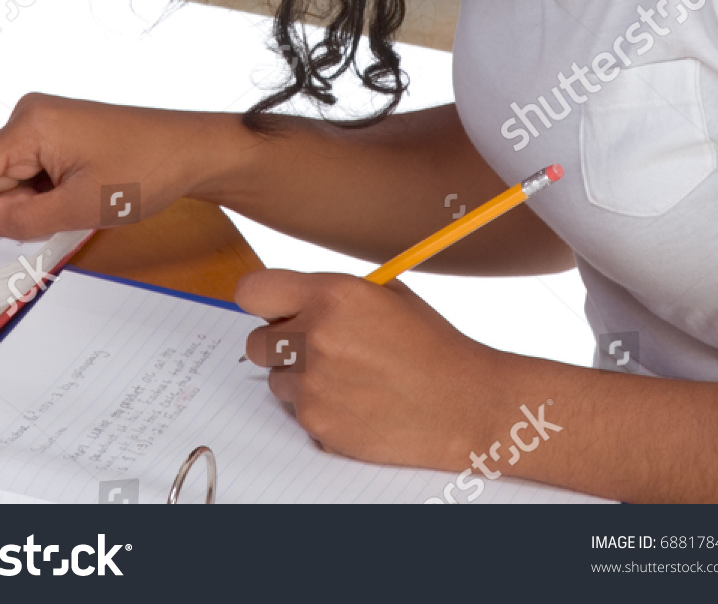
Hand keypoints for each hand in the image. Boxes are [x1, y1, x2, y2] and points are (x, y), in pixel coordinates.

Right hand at [0, 93, 219, 239]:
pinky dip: (44, 197)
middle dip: (11, 211)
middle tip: (64, 213)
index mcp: (30, 125)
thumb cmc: (145, 169)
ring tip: (85, 200)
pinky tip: (80, 196)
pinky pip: (32, 177)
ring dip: (33, 206)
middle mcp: (31, 117)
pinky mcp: (59, 136)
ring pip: (12, 184)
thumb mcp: (80, 206)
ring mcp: (45, 125)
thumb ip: (22, 218)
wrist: (192, 150)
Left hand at [237, 269, 499, 470]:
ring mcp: (313, 387)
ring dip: (299, 377)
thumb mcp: (384, 294)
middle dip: (279, 342)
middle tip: (313, 345)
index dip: (261, 300)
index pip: (253, 291)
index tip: (272, 307)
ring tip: (346, 376)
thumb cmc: (430, 345)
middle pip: (256, 341)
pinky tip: (355, 401)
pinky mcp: (318, 425)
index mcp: (331, 296)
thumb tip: (292, 298)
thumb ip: (331, 292)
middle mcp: (314, 339)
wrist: (464, 403)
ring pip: (277, 379)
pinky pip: (297, 412)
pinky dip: (318, 408)